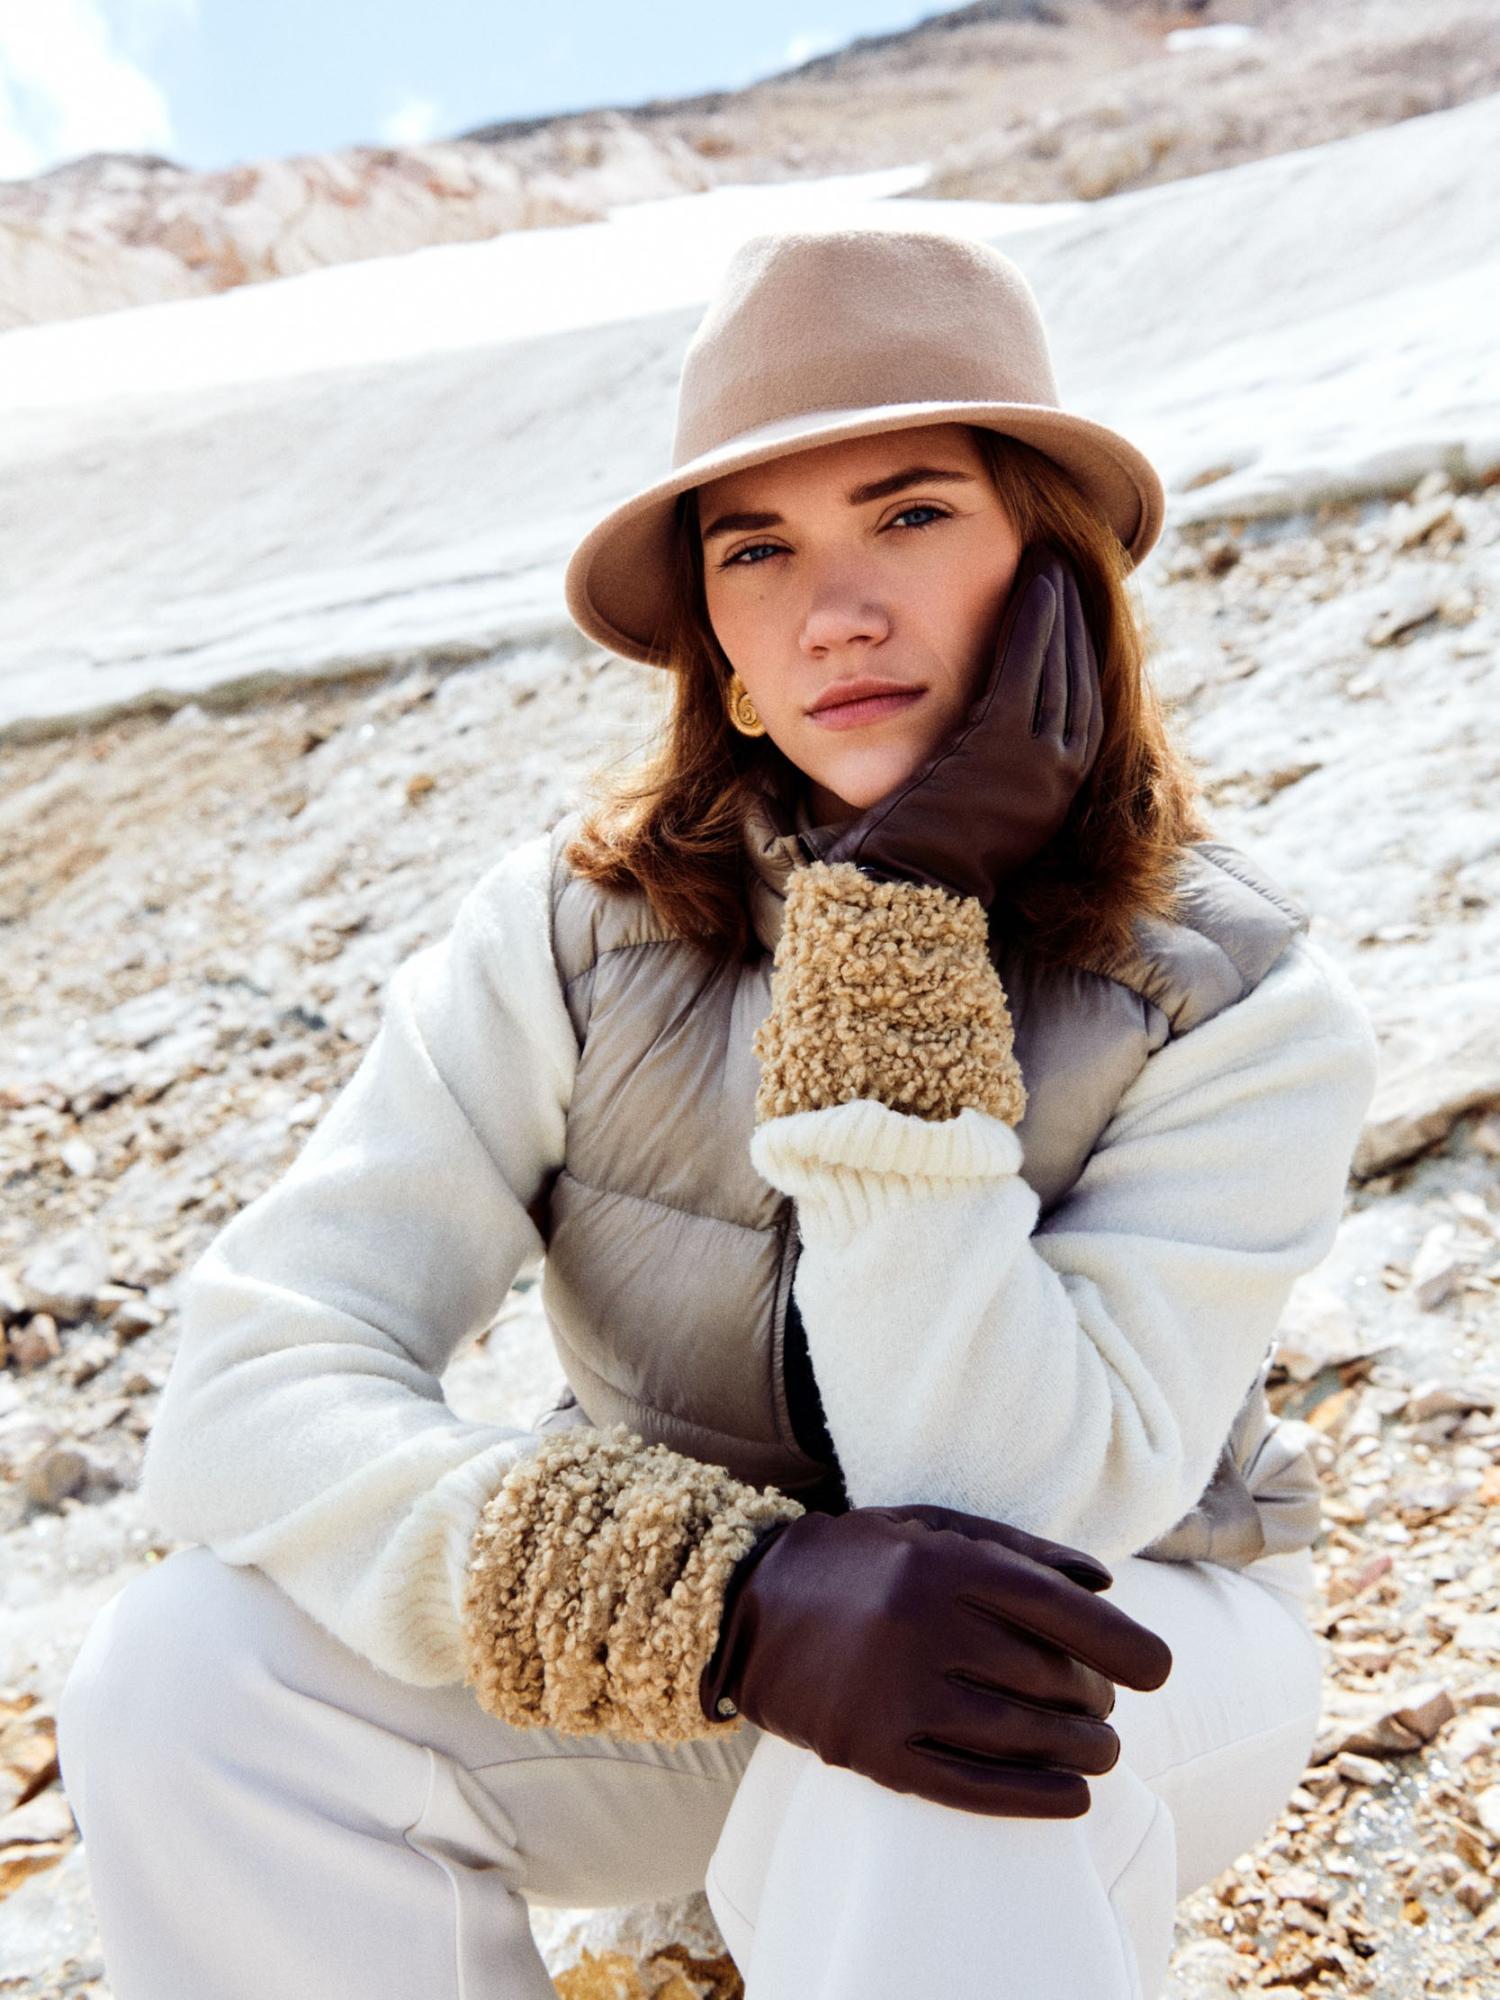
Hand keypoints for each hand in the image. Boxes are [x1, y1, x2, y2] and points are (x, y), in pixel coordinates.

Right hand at [699, 1501, 1171, 1819]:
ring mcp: (896, 1693)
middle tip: (1101, 1703)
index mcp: (945, 1563)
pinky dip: (1036, 1798)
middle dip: (1095, 1698)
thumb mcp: (931, 1527)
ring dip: (1082, 1750)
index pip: (1063, 1612)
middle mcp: (924, 1626)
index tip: (1160, 1670)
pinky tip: (1071, 1797)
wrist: (744, 1606)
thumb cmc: (857, 1560)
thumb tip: (1108, 1585)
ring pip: (1025, 1737)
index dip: (1126, 1646)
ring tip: (1099, 1749)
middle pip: (1050, 1679)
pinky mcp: (873, 1751)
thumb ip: (1022, 1550)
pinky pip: (973, 1787)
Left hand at [799, 541, 1104, 907]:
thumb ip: (976, 772)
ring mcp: (1035, 768)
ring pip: (1056, 669)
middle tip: (1062, 573)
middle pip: (1077, 682)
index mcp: (1048, 800)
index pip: (1077, 712)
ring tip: (1048, 565)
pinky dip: (1030, 625)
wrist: (892, 896)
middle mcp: (1056, 784)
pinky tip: (1029, 586)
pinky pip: (1023, 671)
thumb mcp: (959, 811)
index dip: (1076, 659)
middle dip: (1073, 624)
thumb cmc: (906, 862)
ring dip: (1056, 612)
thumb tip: (965, 740)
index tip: (1067, 617)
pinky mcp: (999, 752)